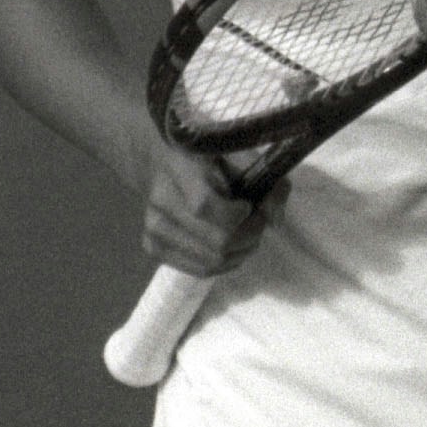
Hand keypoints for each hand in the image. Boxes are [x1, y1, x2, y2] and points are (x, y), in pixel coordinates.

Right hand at [140, 139, 286, 277]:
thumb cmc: (213, 157)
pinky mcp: (153, 247)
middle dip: (249, 237)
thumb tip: (274, 220)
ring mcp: (154, 226)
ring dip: (240, 253)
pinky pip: (201, 270)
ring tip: (246, 235)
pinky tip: (230, 247)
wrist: (167, 161)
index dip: (237, 215)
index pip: (205, 206)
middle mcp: (160, 199)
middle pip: (217, 241)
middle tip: (258, 223)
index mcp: (181, 166)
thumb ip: (269, 183)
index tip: (249, 206)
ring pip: (212, 261)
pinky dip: (224, 264)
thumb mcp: (245, 158)